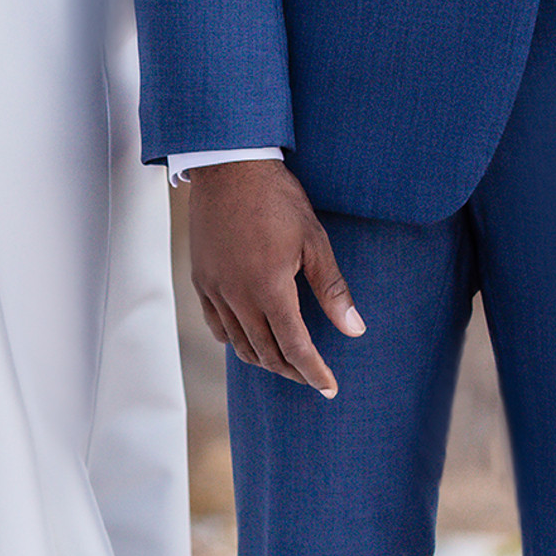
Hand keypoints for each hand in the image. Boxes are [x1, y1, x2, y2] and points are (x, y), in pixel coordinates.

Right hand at [189, 160, 362, 394]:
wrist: (228, 167)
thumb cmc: (278, 199)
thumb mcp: (315, 241)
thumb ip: (332, 290)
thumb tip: (354, 330)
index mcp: (269, 288)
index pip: (295, 348)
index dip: (314, 372)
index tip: (330, 388)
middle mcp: (238, 296)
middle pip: (266, 353)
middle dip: (292, 371)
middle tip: (313, 377)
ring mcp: (215, 289)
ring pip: (239, 344)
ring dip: (264, 360)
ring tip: (286, 364)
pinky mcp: (201, 280)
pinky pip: (216, 325)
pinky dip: (234, 341)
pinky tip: (249, 339)